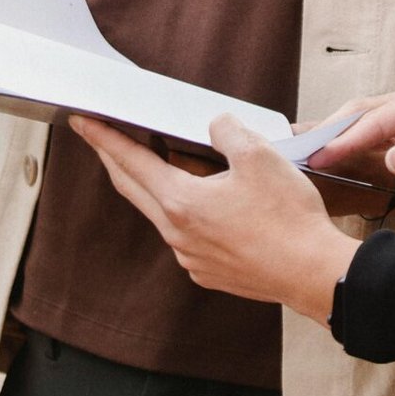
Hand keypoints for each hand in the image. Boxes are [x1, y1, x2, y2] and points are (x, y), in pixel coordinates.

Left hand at [69, 113, 356, 323]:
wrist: (312, 272)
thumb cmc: (287, 217)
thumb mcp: (259, 155)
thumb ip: (227, 131)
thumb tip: (214, 125)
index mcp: (181, 201)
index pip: (131, 161)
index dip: (104, 138)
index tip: (82, 123)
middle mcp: (177, 233)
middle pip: (134, 189)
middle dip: (115, 160)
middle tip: (101, 138)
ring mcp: (191, 257)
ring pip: (162, 213)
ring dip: (153, 186)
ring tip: (158, 162)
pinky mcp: (209, 272)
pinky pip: (186, 235)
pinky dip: (183, 212)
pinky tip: (202, 202)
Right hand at [305, 76, 394, 185]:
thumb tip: (393, 160)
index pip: (377, 119)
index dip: (347, 139)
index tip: (322, 156)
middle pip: (363, 109)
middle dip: (332, 130)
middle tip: (304, 151)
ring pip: (367, 116)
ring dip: (340, 133)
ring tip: (311, 150)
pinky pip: (378, 127)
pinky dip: (356, 138)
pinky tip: (338, 150)